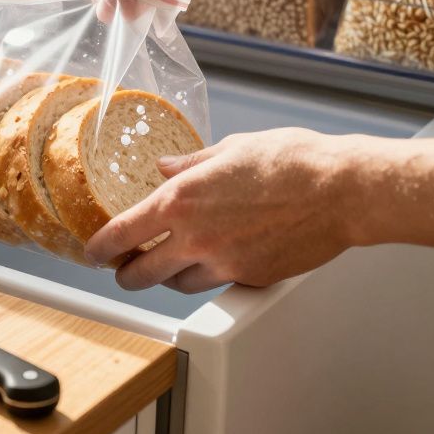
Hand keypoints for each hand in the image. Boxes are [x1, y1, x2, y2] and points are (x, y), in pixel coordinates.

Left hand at [84, 128, 365, 292]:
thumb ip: (191, 164)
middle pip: (141, 274)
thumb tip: (165, 167)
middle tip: (125, 268)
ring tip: (169, 262)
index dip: (100, 248)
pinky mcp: (250, 278)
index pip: (121, 235)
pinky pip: (217, 285)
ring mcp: (223, 264)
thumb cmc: (292, 161)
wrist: (340, 190)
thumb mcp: (230, 149)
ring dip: (167, 277)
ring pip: (177, 285)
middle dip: (126, 274)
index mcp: (181, 201)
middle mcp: (195, 238)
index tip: (93, 251)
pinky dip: (209, 276)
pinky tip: (215, 259)